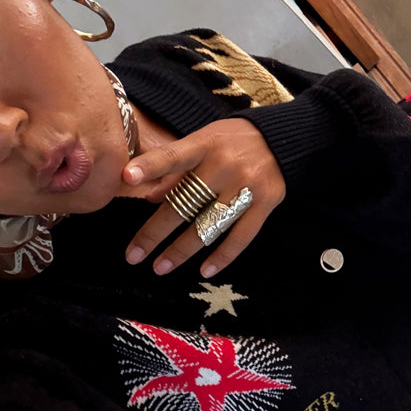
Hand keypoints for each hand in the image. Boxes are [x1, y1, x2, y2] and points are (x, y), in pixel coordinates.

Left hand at [120, 118, 285, 277]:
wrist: (283, 140)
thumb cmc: (233, 141)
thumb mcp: (204, 142)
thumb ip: (177, 169)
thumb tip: (149, 197)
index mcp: (205, 145)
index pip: (173, 156)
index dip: (150, 166)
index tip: (127, 176)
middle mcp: (224, 165)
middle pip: (184, 203)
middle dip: (155, 232)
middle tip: (133, 255)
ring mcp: (246, 186)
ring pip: (208, 225)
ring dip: (182, 250)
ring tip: (160, 268)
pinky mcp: (265, 203)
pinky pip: (241, 236)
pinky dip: (222, 256)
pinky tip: (204, 271)